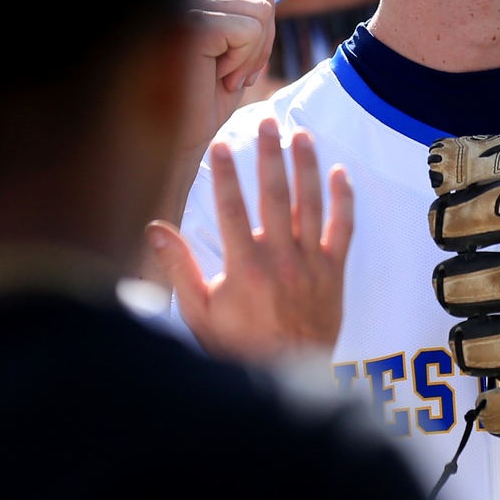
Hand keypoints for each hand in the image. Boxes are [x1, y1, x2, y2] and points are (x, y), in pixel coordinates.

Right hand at [148, 120, 353, 362]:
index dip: (224, 174)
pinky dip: (343, 199)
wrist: (287, 376)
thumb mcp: (199, 311)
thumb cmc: (237, 346)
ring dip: (306, 166)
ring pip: (310, 204)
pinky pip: (344, 228)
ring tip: (301, 135)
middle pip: (274, 195)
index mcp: (244, 267)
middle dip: (269, 155)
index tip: (220, 145)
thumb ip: (179, 267)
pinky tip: (340, 173)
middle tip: (267, 123)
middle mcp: (280, 259)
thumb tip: (155, 229)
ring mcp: (311, 263)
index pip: (231, 208)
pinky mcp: (335, 272)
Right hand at [179, 0, 277, 158]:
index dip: (261, 40)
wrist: (172, 142)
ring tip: (222, 78)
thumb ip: (239, 20)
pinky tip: (217, 79)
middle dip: (260, 47)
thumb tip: (265, 1)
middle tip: (232, 78)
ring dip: (251, 56)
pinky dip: (243, 61)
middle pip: (263, 1)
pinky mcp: (189, 24)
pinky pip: (249, 30)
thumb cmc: (198, 103)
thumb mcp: (225, 53)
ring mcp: (182, 4)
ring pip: (260, 13)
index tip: (238, 73)